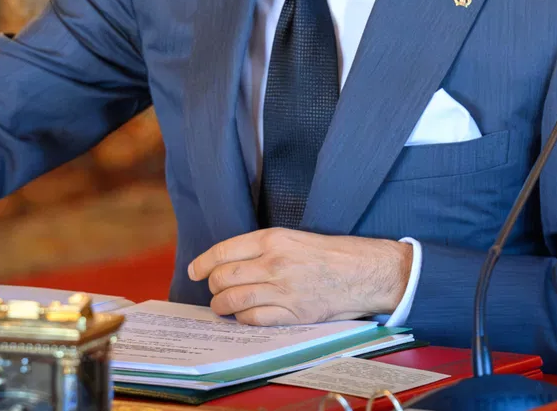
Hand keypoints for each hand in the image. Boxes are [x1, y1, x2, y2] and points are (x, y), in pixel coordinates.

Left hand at [187, 229, 411, 324]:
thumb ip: (260, 248)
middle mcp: (274, 263)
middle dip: (213, 287)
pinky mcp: (294, 312)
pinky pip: (254, 319)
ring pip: (234, 300)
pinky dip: (243, 319)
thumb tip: (226, 262)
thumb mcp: (291, 237)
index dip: (203, 264)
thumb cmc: (327, 254)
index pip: (223, 252)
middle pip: (224, 278)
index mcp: (272, 239)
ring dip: (222, 306)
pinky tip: (244, 316)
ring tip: (223, 306)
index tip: (195, 271)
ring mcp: (283, 289)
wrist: (361, 271)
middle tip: (215, 290)